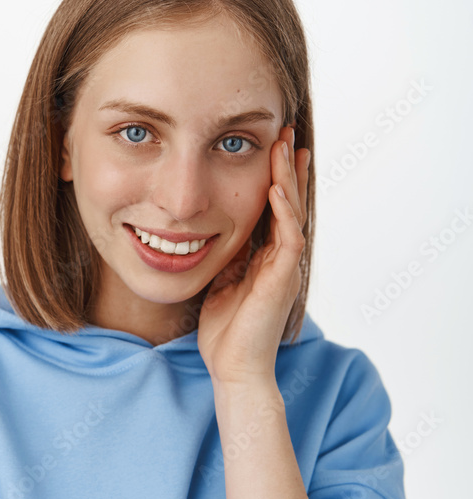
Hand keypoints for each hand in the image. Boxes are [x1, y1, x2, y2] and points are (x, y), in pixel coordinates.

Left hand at [197, 125, 309, 386]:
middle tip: (285, 132)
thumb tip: (206, 231)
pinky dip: (283, 210)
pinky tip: (277, 187)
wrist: (233, 366)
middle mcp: (280, 257)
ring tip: (286, 145)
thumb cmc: (224, 331)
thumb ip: (222, 256)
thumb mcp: (218, 282)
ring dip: (288, 177)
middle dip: (286, 166)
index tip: (269, 146)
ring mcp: (285, 266)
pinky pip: (287, 237)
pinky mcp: (283, 278)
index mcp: (264, 256)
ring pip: (293, 212)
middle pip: (288, 202)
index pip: (271, 207)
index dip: (272, 177)